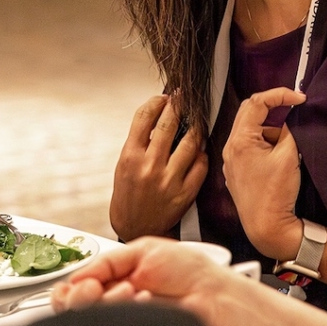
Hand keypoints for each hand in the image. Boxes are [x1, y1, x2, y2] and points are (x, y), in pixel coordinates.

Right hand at [51, 237, 231, 325]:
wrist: (212, 294)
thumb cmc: (189, 271)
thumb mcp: (145, 251)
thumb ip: (108, 261)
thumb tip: (76, 276)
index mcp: (116, 277)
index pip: (77, 288)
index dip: (72, 286)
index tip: (81, 282)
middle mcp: (115, 300)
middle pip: (74, 308)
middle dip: (82, 294)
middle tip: (97, 287)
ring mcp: (123, 319)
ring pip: (89, 319)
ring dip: (107, 300)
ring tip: (132, 289)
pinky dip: (124, 308)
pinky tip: (143, 299)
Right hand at [110, 95, 208, 239]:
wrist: (134, 228)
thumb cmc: (128, 194)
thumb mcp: (124, 165)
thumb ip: (140, 142)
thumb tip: (159, 114)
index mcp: (130, 157)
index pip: (144, 117)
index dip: (157, 102)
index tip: (164, 97)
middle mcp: (149, 167)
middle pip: (169, 124)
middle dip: (179, 106)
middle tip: (184, 99)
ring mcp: (168, 180)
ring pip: (190, 142)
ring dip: (195, 127)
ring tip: (196, 122)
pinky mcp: (185, 193)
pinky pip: (201, 164)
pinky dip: (201, 153)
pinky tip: (199, 149)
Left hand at [222, 87, 305, 259]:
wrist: (267, 227)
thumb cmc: (275, 194)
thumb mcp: (288, 154)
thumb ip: (288, 130)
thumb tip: (288, 120)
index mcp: (240, 140)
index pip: (257, 102)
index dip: (280, 95)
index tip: (299, 98)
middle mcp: (231, 148)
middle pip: (250, 113)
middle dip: (274, 108)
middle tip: (294, 108)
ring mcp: (232, 161)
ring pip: (251, 131)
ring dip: (271, 128)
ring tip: (290, 142)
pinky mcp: (238, 172)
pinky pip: (250, 147)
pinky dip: (265, 143)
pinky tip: (281, 154)